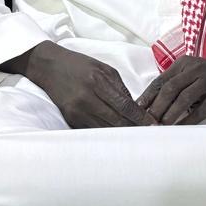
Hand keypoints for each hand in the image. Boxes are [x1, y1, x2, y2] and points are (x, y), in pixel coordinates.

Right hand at [0, 41, 155, 128]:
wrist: (50, 67)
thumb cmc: (80, 65)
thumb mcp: (104, 69)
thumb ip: (121, 88)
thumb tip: (136, 108)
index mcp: (98, 83)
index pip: (125, 106)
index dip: (141, 119)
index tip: (155, 126)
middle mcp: (87, 99)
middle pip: (117, 121)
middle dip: (135, 130)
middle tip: (152, 137)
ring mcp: (77, 111)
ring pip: (105, 130)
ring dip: (123, 137)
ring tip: (139, 141)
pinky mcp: (70, 119)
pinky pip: (93, 131)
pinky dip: (107, 135)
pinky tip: (118, 139)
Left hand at [135, 54, 205, 125]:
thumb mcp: (190, 72)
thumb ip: (174, 82)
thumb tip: (151, 102)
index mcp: (184, 64)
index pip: (161, 80)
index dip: (148, 95)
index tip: (137, 108)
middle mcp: (195, 70)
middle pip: (171, 88)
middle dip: (157, 106)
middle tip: (147, 120)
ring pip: (185, 98)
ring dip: (171, 113)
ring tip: (162, 125)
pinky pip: (202, 109)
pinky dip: (190, 119)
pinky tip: (181, 127)